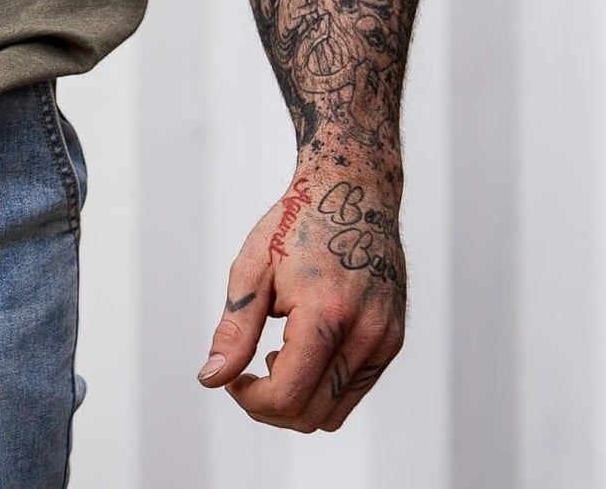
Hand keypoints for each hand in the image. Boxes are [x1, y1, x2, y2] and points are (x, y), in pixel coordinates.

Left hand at [197, 158, 406, 431]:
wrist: (352, 190)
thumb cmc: (298, 223)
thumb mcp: (253, 268)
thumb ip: (234, 330)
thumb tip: (213, 379)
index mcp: (326, 313)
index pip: (288, 394)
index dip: (250, 400)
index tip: (230, 379)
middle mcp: (365, 334)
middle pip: (313, 415)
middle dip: (270, 408)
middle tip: (244, 376)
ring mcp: (384, 340)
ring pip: (336, 413)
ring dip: (297, 402)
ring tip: (274, 358)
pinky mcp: (392, 340)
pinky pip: (354, 390)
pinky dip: (322, 387)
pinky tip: (300, 350)